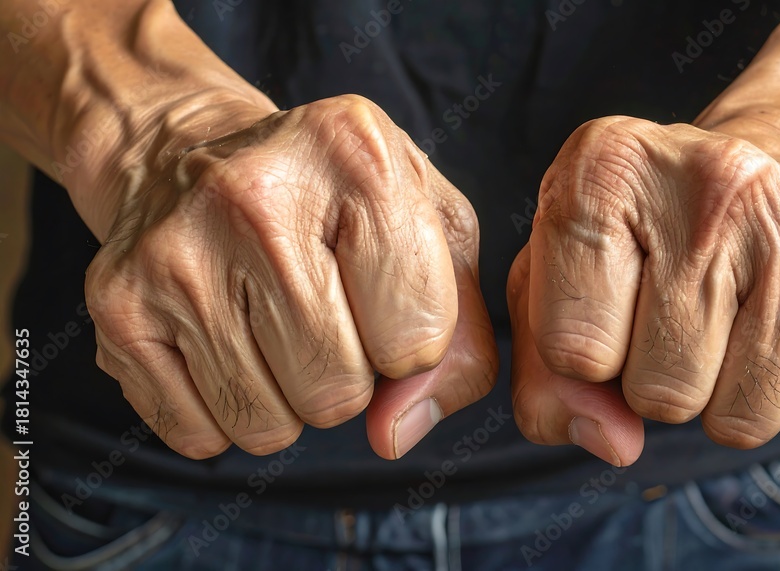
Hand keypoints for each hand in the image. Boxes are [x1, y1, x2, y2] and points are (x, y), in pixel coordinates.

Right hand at [85, 95, 497, 458]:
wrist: (188, 153)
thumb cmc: (334, 199)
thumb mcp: (431, 232)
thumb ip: (458, 341)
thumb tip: (394, 434)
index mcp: (356, 155)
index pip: (419, 337)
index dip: (414, 344)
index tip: (385, 301)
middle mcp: (255, 196)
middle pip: (339, 390)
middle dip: (350, 376)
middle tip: (324, 313)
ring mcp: (176, 253)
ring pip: (269, 425)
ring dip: (288, 399)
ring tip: (271, 322)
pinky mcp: (117, 306)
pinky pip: (200, 435)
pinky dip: (226, 412)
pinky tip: (224, 340)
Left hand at [507, 119, 779, 465]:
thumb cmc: (642, 235)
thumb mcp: (557, 279)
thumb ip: (546, 377)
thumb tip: (613, 444)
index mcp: (607, 168)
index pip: (572, 350)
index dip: (584, 358)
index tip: (607, 306)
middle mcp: (711, 183)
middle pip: (659, 393)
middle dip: (652, 380)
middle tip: (673, 311)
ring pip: (738, 421)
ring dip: (720, 396)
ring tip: (726, 317)